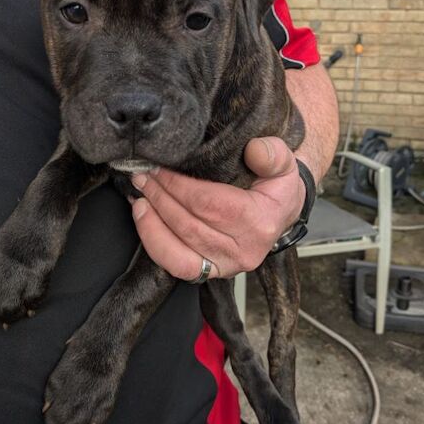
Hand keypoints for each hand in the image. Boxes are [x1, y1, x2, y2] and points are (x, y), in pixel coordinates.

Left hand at [129, 137, 305, 280]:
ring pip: (178, 251)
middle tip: (142, 176)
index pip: (210, 204)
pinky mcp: (211, 273)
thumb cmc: (277, 186)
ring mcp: (227, 267)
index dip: (179, 187)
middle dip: (160, 199)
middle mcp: (244, 251)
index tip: (159, 168)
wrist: (280, 212)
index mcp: (260, 222)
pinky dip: (155, 243)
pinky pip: (177, 266)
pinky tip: (144, 219)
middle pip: (190, 226)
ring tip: (139, 196)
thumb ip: (273, 153)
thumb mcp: (284, 163)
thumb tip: (255, 150)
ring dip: (151, 222)